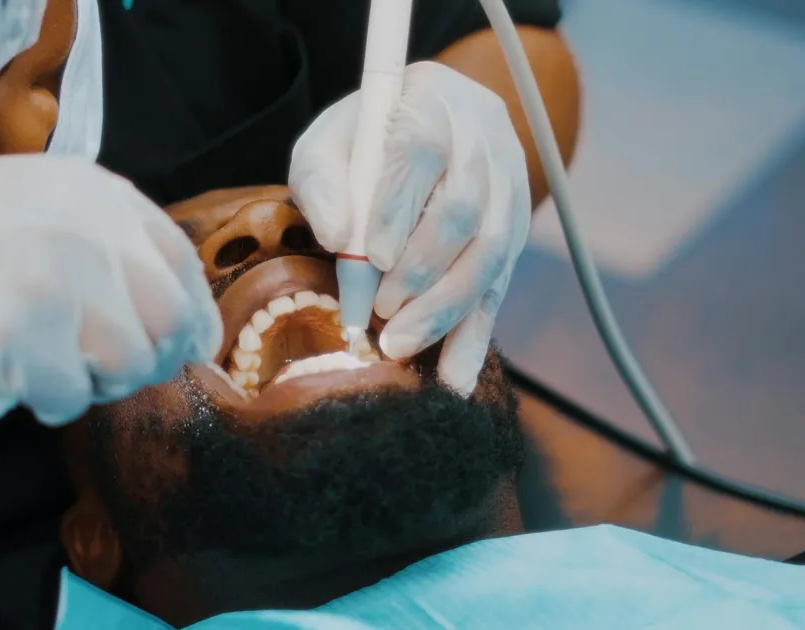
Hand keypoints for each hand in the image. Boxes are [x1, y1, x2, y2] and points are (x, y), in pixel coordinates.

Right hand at [0, 155, 221, 424]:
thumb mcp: (43, 215)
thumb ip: (111, 256)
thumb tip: (188, 336)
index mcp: (101, 196)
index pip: (183, 271)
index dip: (185, 325)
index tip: (168, 353)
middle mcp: (89, 228)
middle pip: (168, 325)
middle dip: (140, 363)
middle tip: (92, 368)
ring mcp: (54, 277)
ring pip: (128, 368)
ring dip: (90, 385)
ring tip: (41, 367)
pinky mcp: (17, 332)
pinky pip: (69, 399)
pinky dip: (43, 403)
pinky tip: (7, 379)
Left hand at [289, 61, 529, 395]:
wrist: (412, 127)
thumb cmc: (358, 143)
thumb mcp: (325, 147)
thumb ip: (323, 184)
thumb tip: (338, 239)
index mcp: (433, 100)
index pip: (424, 150)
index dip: (400, 207)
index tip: (370, 257)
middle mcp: (484, 138)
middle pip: (465, 210)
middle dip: (420, 270)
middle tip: (378, 311)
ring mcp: (509, 184)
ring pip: (492, 253)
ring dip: (445, 307)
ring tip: (399, 346)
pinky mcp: (515, 229)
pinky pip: (500, 287)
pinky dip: (476, 336)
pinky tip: (456, 379)